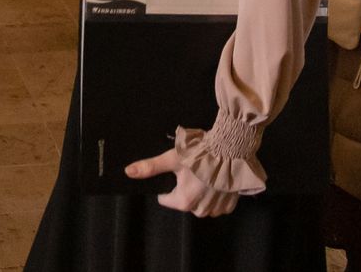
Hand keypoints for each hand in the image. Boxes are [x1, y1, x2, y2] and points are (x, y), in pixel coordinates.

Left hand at [123, 149, 237, 217]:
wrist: (232, 149)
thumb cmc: (200, 153)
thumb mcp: (172, 158)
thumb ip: (150, 167)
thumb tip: (128, 172)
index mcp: (183, 201)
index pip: (165, 198)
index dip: (168, 184)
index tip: (177, 171)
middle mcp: (200, 210)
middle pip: (183, 200)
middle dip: (185, 187)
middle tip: (192, 169)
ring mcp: (216, 209)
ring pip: (200, 202)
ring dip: (201, 191)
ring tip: (205, 172)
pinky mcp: (230, 205)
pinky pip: (216, 202)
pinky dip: (215, 193)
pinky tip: (216, 178)